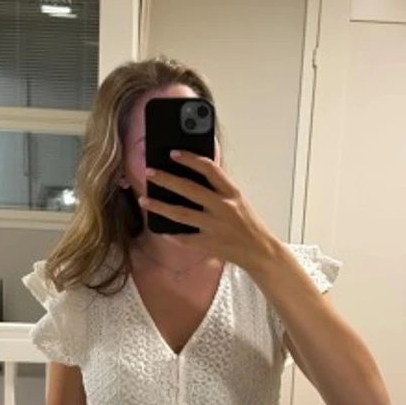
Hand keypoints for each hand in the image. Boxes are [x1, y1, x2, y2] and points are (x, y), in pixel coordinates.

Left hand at [139, 150, 278, 271]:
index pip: (210, 169)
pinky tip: (160, 229)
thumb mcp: (238, 200)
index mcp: (232, 193)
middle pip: (190, 189)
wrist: (260, 251)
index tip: (174, 153)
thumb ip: (219, 189)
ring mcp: (215, 227)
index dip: (190, 159)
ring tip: (144, 199)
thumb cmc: (248, 224)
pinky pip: (185, 238)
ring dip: (160, 206)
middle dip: (166, 179)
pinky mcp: (210, 244)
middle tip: (149, 172)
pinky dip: (172, 234)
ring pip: (182, 214)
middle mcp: (223, 207)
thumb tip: (192, 176)